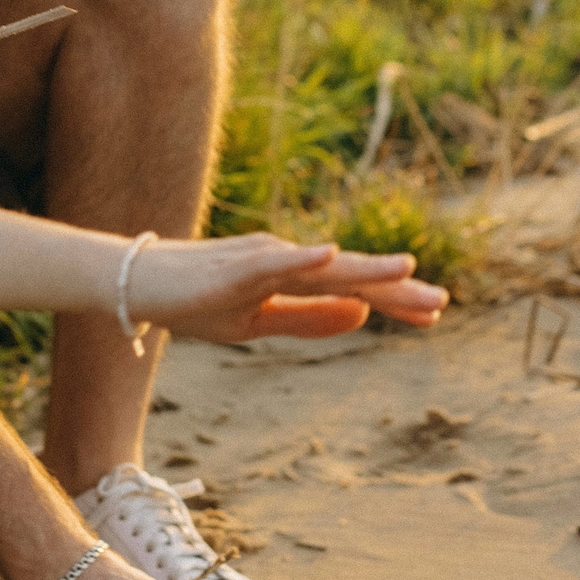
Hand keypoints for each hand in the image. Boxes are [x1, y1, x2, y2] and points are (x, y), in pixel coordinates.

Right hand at [129, 236, 446, 343]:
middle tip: (441, 303)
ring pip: (323, 265)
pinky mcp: (235, 266)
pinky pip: (275, 262)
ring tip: (407, 270)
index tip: (435, 314)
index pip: (354, 289)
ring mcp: (262, 258)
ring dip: (364, 268)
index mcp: (294, 277)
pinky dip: (303, 258)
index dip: (395, 300)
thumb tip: (362, 317)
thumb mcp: (259, 323)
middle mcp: (286, 260)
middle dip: (396, 290)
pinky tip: (330, 255)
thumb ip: (309, 319)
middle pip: (350, 276)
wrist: (138, 286)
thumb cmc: (195, 301)